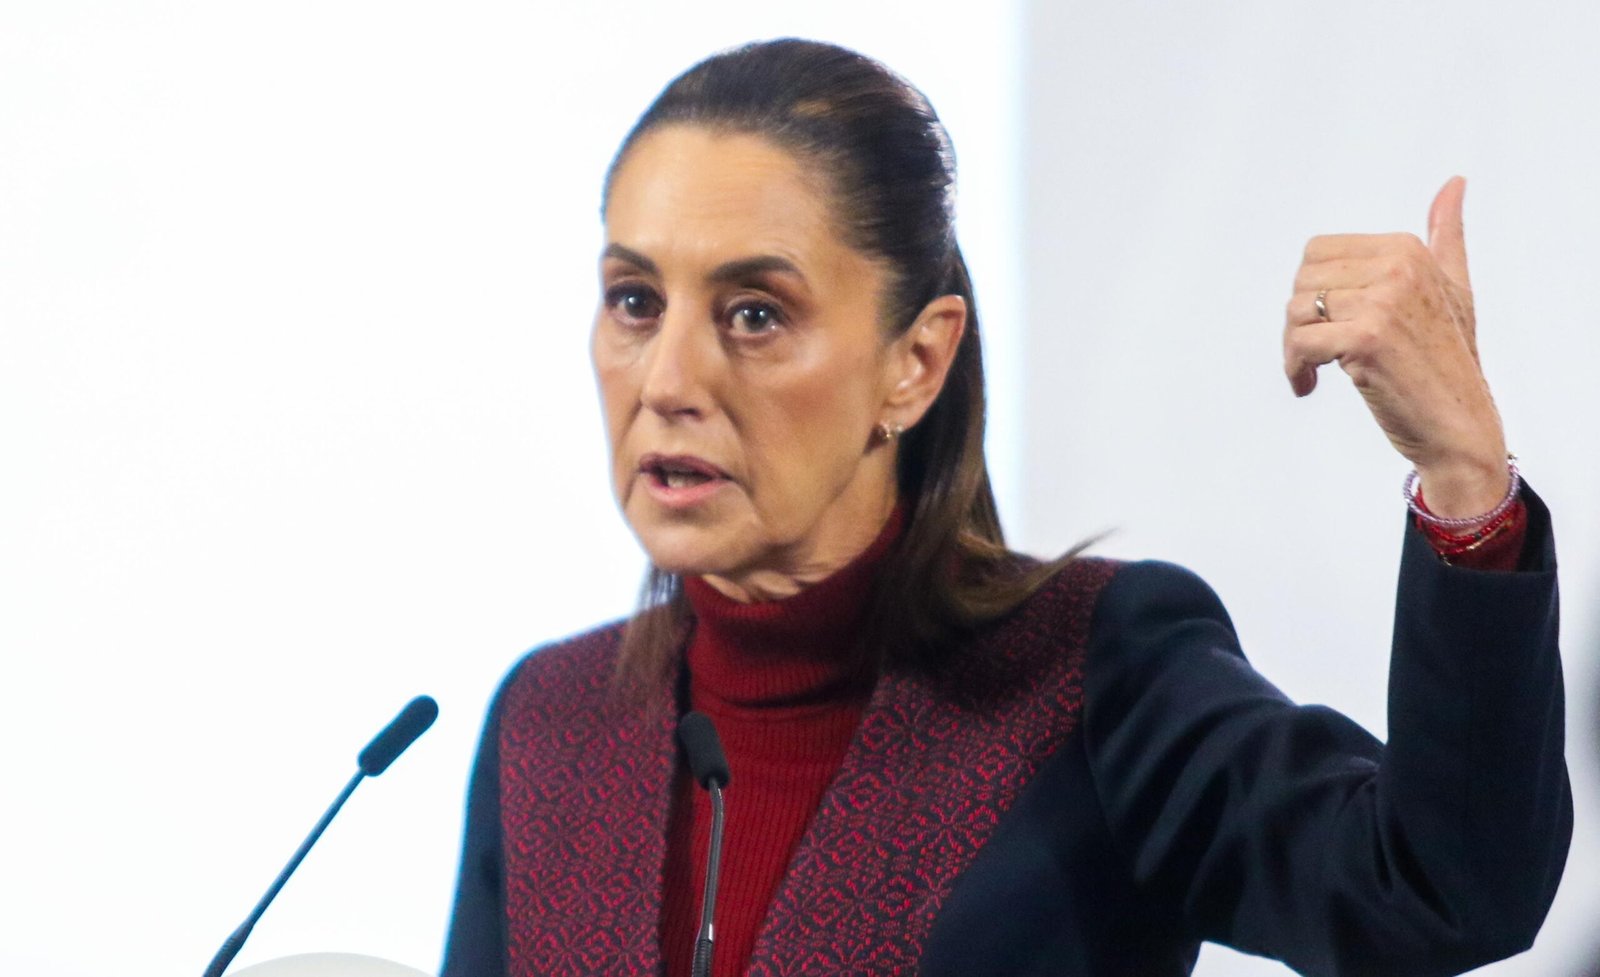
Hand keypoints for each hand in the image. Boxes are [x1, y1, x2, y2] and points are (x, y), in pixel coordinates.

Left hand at [1283, 176, 1507, 520]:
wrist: (1460, 425)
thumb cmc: (1450, 360)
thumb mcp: (1454, 288)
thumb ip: (1446, 236)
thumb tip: (1454, 182)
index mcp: (1407, 249)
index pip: (1316, 253)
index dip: (1310, 293)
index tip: (1324, 325)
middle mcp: (1398, 267)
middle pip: (1302, 281)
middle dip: (1298, 320)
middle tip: (1314, 353)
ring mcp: (1384, 302)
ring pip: (1296, 312)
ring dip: (1293, 348)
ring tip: (1313, 372)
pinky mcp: (1367, 340)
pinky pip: (1299, 343)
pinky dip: (1294, 369)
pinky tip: (1307, 387)